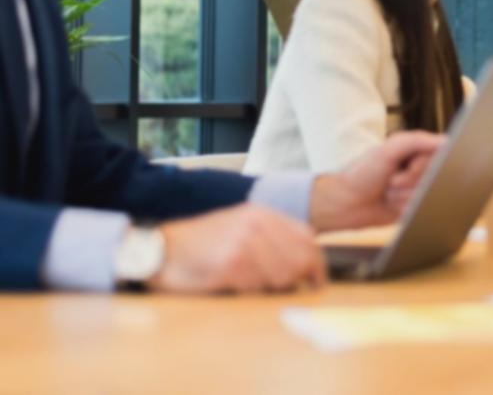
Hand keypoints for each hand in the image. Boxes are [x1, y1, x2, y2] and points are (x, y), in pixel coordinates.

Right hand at [151, 204, 324, 293]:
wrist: (161, 248)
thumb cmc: (203, 242)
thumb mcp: (241, 226)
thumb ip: (273, 236)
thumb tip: (306, 261)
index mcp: (263, 214)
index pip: (308, 240)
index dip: (317, 265)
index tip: (317, 282)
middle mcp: (257, 225)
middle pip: (300, 261)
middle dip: (296, 280)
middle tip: (280, 288)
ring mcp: (244, 243)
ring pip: (282, 277)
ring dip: (269, 288)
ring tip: (249, 282)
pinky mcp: (229, 264)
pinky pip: (256, 287)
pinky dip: (249, 292)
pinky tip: (232, 284)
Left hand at [309, 131, 445, 231]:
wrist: (344, 204)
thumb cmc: (360, 174)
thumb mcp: (387, 150)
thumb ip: (416, 141)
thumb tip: (445, 141)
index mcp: (414, 151)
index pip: (439, 155)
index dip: (423, 164)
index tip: (409, 166)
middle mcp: (418, 169)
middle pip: (434, 177)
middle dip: (410, 181)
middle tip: (392, 179)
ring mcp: (416, 189)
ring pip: (427, 195)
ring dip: (404, 196)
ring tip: (388, 192)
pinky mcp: (413, 208)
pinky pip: (421, 209)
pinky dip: (405, 208)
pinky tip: (391, 205)